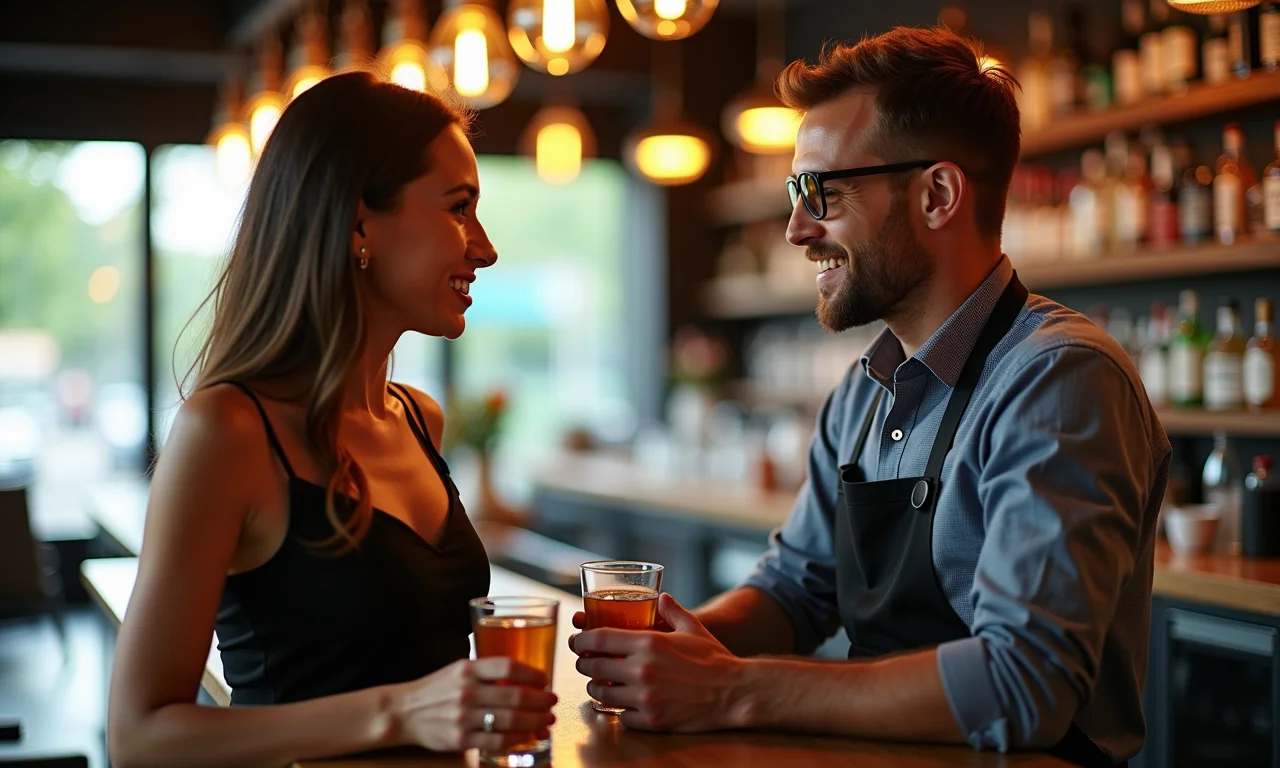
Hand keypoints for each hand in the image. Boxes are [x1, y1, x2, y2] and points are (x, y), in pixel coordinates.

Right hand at [389, 657, 556, 751]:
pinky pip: (497, 741)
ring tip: (547, 720)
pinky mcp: (461, 739)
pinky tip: (527, 736)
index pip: (508, 666)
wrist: (404, 712)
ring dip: (535, 721)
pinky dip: (518, 739)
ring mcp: (464, 717)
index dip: (532, 673)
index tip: (544, 679)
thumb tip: (524, 677)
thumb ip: (487, 671)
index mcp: (468, 669)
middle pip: (515, 696)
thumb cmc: (437, 689)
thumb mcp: (459, 669)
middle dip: (541, 700)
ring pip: (511, 720)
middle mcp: (467, 691)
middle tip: (552, 701)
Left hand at [569, 594, 747, 732]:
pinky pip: (621, 716)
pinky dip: (619, 710)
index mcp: (649, 643)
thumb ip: (673, 610)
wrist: (735, 692)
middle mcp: (642, 669)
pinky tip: (623, 703)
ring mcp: (645, 697)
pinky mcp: (651, 719)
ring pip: (601, 694)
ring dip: (596, 687)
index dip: (582, 639)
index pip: (599, 639)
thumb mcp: (693, 628)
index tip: (578, 640)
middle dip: (584, 663)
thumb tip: (661, 597)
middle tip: (585, 662)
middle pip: (593, 666)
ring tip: (600, 683)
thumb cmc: (714, 658)